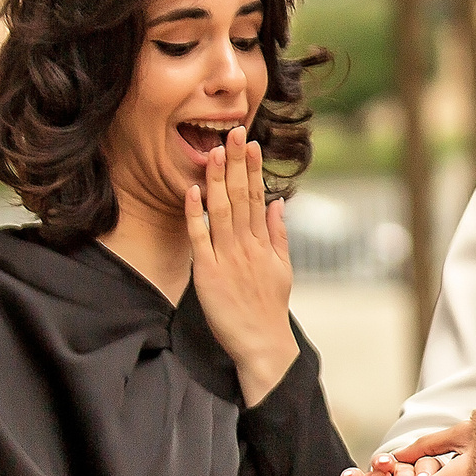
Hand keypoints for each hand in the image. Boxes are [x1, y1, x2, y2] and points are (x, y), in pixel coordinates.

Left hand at [187, 126, 297, 405]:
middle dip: (236, 163)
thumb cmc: (269, 308)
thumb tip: (277, 203)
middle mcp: (246, 245)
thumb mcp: (282, 268)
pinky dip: (196, 214)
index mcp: (263, 243)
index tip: (250, 143)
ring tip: (214, 151)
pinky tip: (194, 191)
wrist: (262, 343)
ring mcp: (227, 258)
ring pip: (222, 210)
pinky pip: (200, 238)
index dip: (252, 168)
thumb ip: (277, 234)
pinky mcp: (208, 273)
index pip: (257, 196)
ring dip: (218, 180)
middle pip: (241, 196)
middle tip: (232, 132)